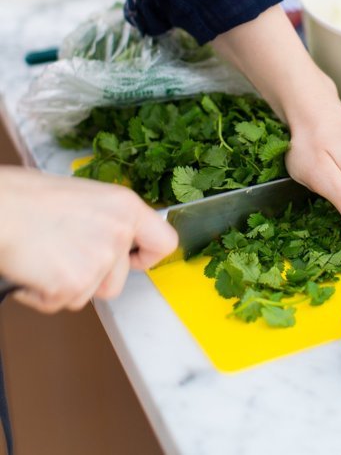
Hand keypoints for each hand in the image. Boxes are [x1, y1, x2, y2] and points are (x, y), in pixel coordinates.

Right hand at [0, 166, 176, 312]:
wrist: (0, 210)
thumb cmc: (27, 197)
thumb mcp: (83, 196)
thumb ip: (107, 219)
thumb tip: (113, 235)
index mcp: (125, 206)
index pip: (164, 242)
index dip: (147, 257)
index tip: (133, 258)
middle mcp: (118, 234)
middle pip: (119, 279)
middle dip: (93, 277)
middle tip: (65, 254)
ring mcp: (98, 261)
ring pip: (90, 294)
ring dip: (68, 285)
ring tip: (46, 256)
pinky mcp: (74, 285)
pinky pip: (62, 303)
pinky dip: (44, 294)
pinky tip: (34, 268)